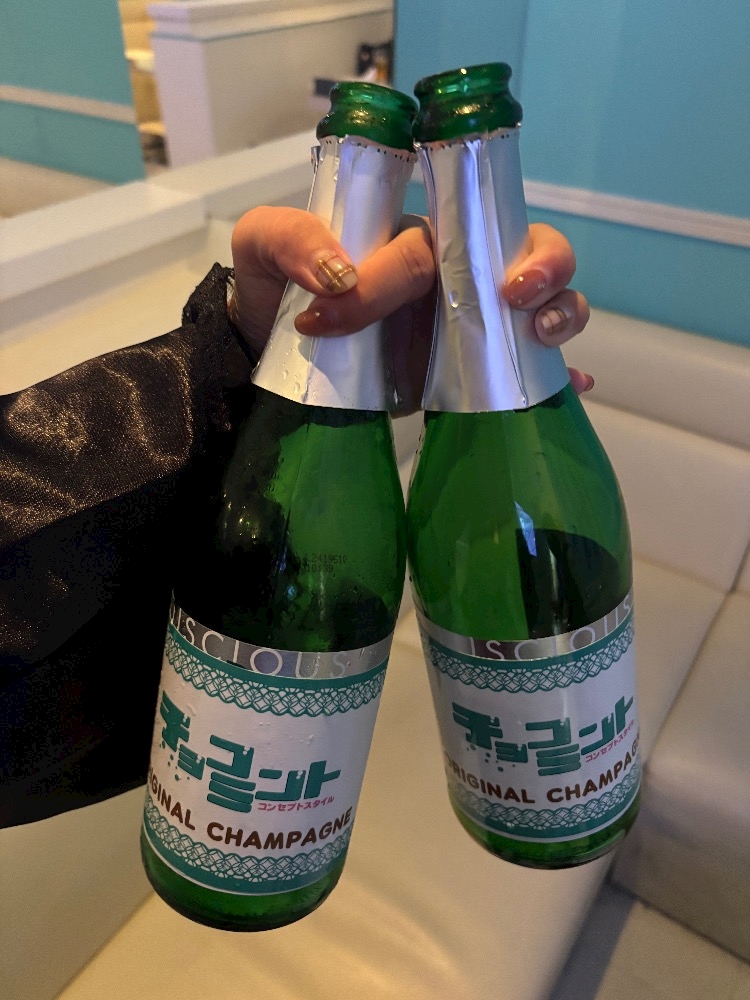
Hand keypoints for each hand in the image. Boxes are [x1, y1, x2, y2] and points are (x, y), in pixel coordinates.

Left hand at [230, 208, 591, 405]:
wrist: (275, 354)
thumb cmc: (277, 287)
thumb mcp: (264, 244)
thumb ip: (291, 239)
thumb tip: (336, 273)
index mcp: (415, 236)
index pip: (437, 243)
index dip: (417, 269)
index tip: (382, 298)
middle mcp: (455, 275)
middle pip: (530, 251)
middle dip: (545, 265)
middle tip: (519, 295)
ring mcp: (470, 327)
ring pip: (545, 305)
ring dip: (564, 313)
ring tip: (546, 338)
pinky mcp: (472, 376)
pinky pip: (530, 373)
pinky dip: (560, 379)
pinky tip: (574, 388)